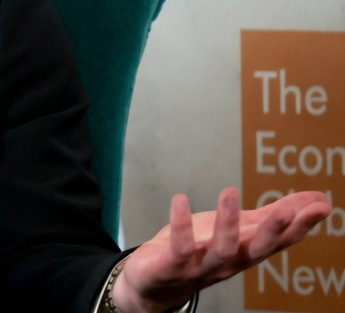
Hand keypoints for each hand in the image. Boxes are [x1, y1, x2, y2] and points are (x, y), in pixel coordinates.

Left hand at [112, 187, 331, 312]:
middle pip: (257, 250)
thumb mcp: (236, 230)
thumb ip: (269, 217)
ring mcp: (200, 267)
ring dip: (227, 224)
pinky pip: (179, 247)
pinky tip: (180, 199)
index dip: (300, 226)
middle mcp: (228, 263)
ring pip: (221, 250)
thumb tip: (314, 200)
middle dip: (273, 232)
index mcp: (245, 252)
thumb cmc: (198, 251)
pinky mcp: (171, 266)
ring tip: (230, 192)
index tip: (322, 206)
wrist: (152, 283)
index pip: (279, 242)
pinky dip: (180, 225)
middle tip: (288, 211)